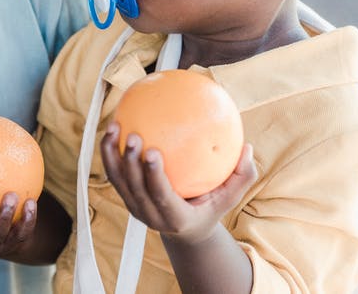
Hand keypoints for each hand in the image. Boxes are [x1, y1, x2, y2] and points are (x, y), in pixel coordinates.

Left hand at [101, 122, 257, 244]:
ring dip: (111, 153)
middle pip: (134, 187)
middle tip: (133, 134)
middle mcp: (149, 215)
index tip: (153, 150)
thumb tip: (247, 147)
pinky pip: (114, 173)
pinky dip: (109, 152)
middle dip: (130, 162)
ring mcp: (134, 207)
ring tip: (114, 125)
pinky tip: (113, 127)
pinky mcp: (126, 197)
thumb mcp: (230, 198)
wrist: (185, 231)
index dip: (153, 175)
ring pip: (117, 180)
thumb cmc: (210, 208)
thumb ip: (242, 176)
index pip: (160, 196)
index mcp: (174, 217)